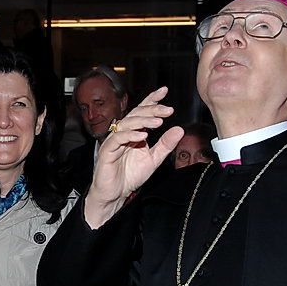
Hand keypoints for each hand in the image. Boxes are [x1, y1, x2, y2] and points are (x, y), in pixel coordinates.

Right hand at [86, 86, 183, 227]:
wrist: (115, 194)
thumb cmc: (130, 176)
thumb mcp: (153, 159)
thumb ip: (165, 145)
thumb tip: (179, 129)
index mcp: (134, 133)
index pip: (142, 112)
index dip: (152, 100)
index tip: (164, 91)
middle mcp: (123, 133)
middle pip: (135, 114)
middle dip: (152, 110)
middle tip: (167, 110)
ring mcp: (114, 141)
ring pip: (127, 124)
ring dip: (143, 121)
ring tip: (158, 122)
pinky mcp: (107, 151)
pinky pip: (117, 139)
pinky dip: (130, 135)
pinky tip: (143, 135)